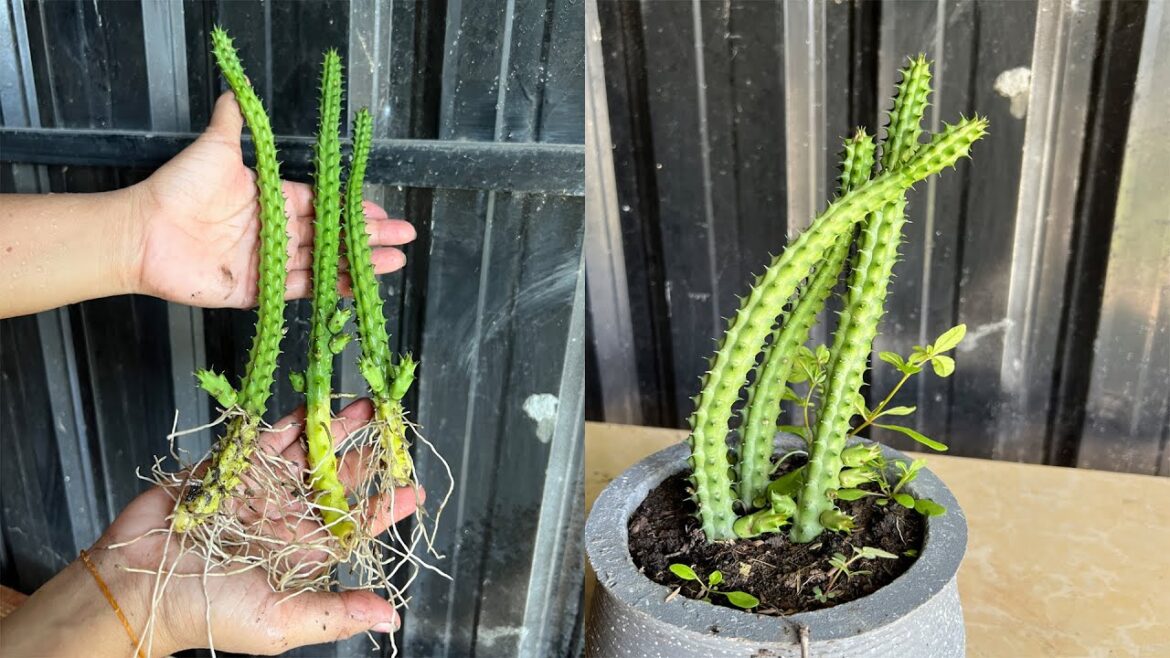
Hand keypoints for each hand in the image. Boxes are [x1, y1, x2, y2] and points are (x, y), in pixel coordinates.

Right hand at [0, 399, 417, 656]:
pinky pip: (262, 442)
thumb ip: (335, 613)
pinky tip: (311, 408)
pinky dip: (286, 425)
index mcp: (301, 555)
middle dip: (361, 456)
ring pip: (303, 455)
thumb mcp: (280, 622)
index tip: (412, 488)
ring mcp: (257, 492)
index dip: (381, 507)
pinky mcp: (227, 470)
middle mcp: (284, 520)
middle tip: (391, 427)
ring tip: (362, 406)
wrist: (136, 588)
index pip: (351, 527)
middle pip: (332, 482)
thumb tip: (391, 620)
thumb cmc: (207, 613)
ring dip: (331, 430)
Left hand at [129, 92, 415, 307]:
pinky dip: (329, 288)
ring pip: (324, 263)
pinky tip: (357, 286)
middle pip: (331, 234)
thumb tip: (235, 91)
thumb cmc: (178, 189)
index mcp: (271, 199)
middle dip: (369, 236)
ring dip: (358, 263)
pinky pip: (300, 289)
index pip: (322, 204)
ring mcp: (268, 263)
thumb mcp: (213, 150)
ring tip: (394, 262)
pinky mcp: (258, 292)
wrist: (143, 234)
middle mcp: (274, 231)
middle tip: (405, 237)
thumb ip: (232, 123)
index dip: (352, 209)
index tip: (382, 211)